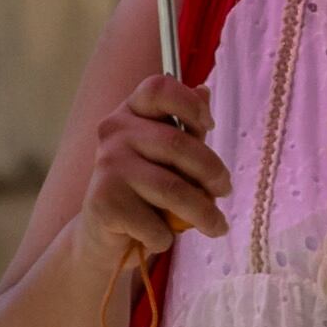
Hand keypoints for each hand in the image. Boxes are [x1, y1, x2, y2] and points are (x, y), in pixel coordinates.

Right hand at [76, 72, 231, 268]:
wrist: (102, 237)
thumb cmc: (142, 192)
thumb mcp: (167, 158)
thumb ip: (185, 129)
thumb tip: (204, 91)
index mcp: (130, 113)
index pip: (158, 89)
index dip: (190, 104)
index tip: (209, 126)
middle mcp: (114, 133)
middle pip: (177, 144)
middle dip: (212, 172)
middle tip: (224, 190)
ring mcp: (106, 166)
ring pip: (173, 189)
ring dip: (203, 213)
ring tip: (217, 226)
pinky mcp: (103, 202)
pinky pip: (155, 223)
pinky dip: (166, 238)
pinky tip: (160, 238)